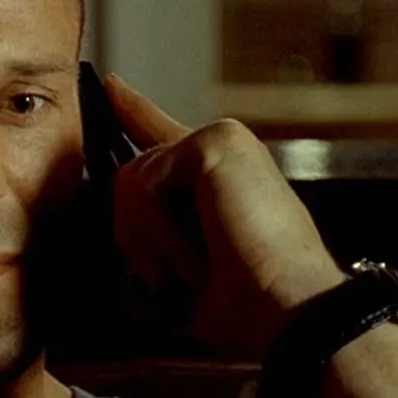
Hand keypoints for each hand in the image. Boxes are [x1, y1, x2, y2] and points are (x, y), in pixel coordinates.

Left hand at [104, 74, 347, 357]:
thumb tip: (120, 271)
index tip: (112, 87)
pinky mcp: (216, 141)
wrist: (285, 310)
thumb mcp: (184, 275)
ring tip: (193, 271)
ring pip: (130, 182)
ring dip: (147, 244)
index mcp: (220, 178)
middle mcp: (224, 150)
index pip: (164, 134)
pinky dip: (158, 231)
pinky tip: (197, 253)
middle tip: (170, 281)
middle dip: (133, 239)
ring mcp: (223, 140)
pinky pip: (145, 184)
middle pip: (130, 177)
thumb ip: (154, 248)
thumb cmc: (245, 306)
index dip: (134, 110)